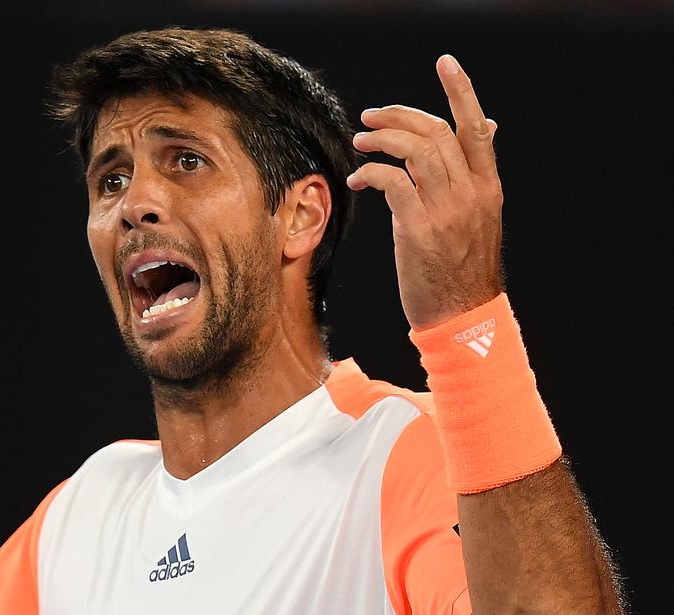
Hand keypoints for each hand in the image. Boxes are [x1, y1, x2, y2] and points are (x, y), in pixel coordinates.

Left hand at [347, 54, 504, 329]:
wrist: (463, 317)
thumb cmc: (463, 267)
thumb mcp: (479, 217)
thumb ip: (474, 176)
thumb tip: (485, 130)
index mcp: (488, 187)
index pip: (477, 127)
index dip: (461, 91)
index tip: (445, 64)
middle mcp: (471, 193)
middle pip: (435, 132)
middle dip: (398, 114)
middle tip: (369, 115)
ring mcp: (446, 210)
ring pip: (414, 150)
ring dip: (380, 139)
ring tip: (360, 141)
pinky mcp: (418, 228)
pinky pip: (392, 181)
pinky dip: (371, 171)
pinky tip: (358, 179)